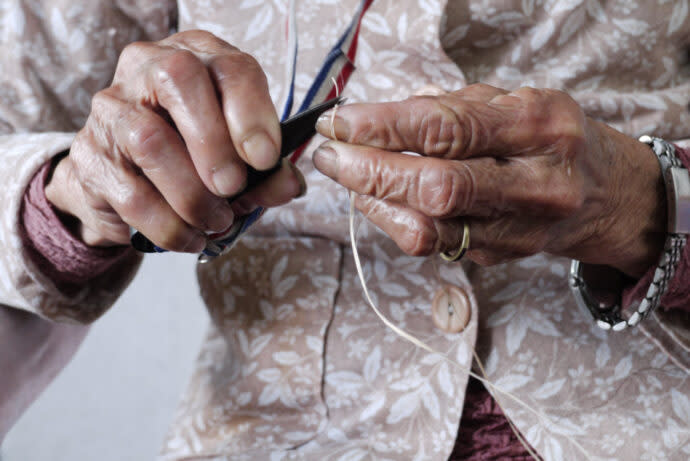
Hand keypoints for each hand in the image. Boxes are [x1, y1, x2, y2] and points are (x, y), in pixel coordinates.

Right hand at [45, 30, 303, 251]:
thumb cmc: (195, 164)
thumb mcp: (239, 162)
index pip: (229, 66)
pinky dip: (168, 225)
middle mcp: (147, 70)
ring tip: (216, 221)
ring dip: (192, 193)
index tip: (266, 159)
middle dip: (214, 142)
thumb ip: (266, 173)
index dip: (252, 112)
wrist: (128, 191)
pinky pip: (130, 192)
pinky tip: (190, 238)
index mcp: (198, 59)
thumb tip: (290, 185)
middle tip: (233, 188)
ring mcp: (111, 110)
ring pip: (149, 139)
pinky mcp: (89, 156)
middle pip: (179, 80)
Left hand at [313, 84, 665, 277]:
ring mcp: (519, 228)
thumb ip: (453, 106)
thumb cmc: (553, 138)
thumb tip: (381, 116)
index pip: (448, 129)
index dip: (383, 127)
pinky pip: (433, 245)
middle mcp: (534, 182)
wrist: (609, 195)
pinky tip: (376, 199)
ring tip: (346, 174)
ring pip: (428, 227)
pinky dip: (392, 221)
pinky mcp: (500, 257)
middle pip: (435, 188)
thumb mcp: (517, 102)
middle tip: (330, 154)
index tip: (339, 122)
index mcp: (539, 126)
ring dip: (372, 200)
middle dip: (368, 171)